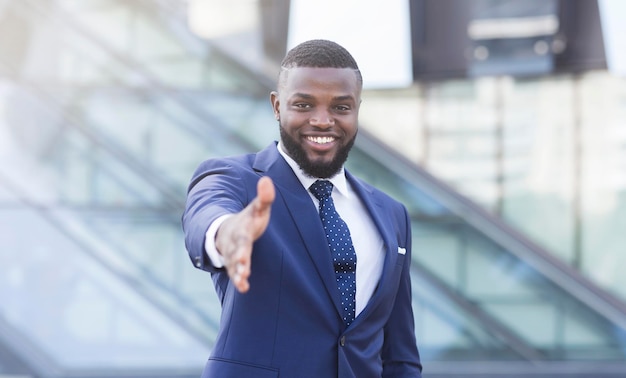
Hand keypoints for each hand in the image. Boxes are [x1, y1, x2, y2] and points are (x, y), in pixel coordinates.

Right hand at [215, 176, 274, 292]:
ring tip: (242, 282)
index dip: (243, 246)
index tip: (244, 255)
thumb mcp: (257, 208)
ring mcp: (233, 254)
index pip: (242, 238)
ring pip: (233, 264)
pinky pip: (235, 272)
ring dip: (238, 273)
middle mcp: (234, 244)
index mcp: (241, 230)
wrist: (229, 229)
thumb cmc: (247, 220)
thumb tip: (266, 179)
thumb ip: (264, 197)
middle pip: (236, 253)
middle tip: (243, 269)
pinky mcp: (235, 264)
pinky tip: (244, 288)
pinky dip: (238, 279)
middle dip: (239, 261)